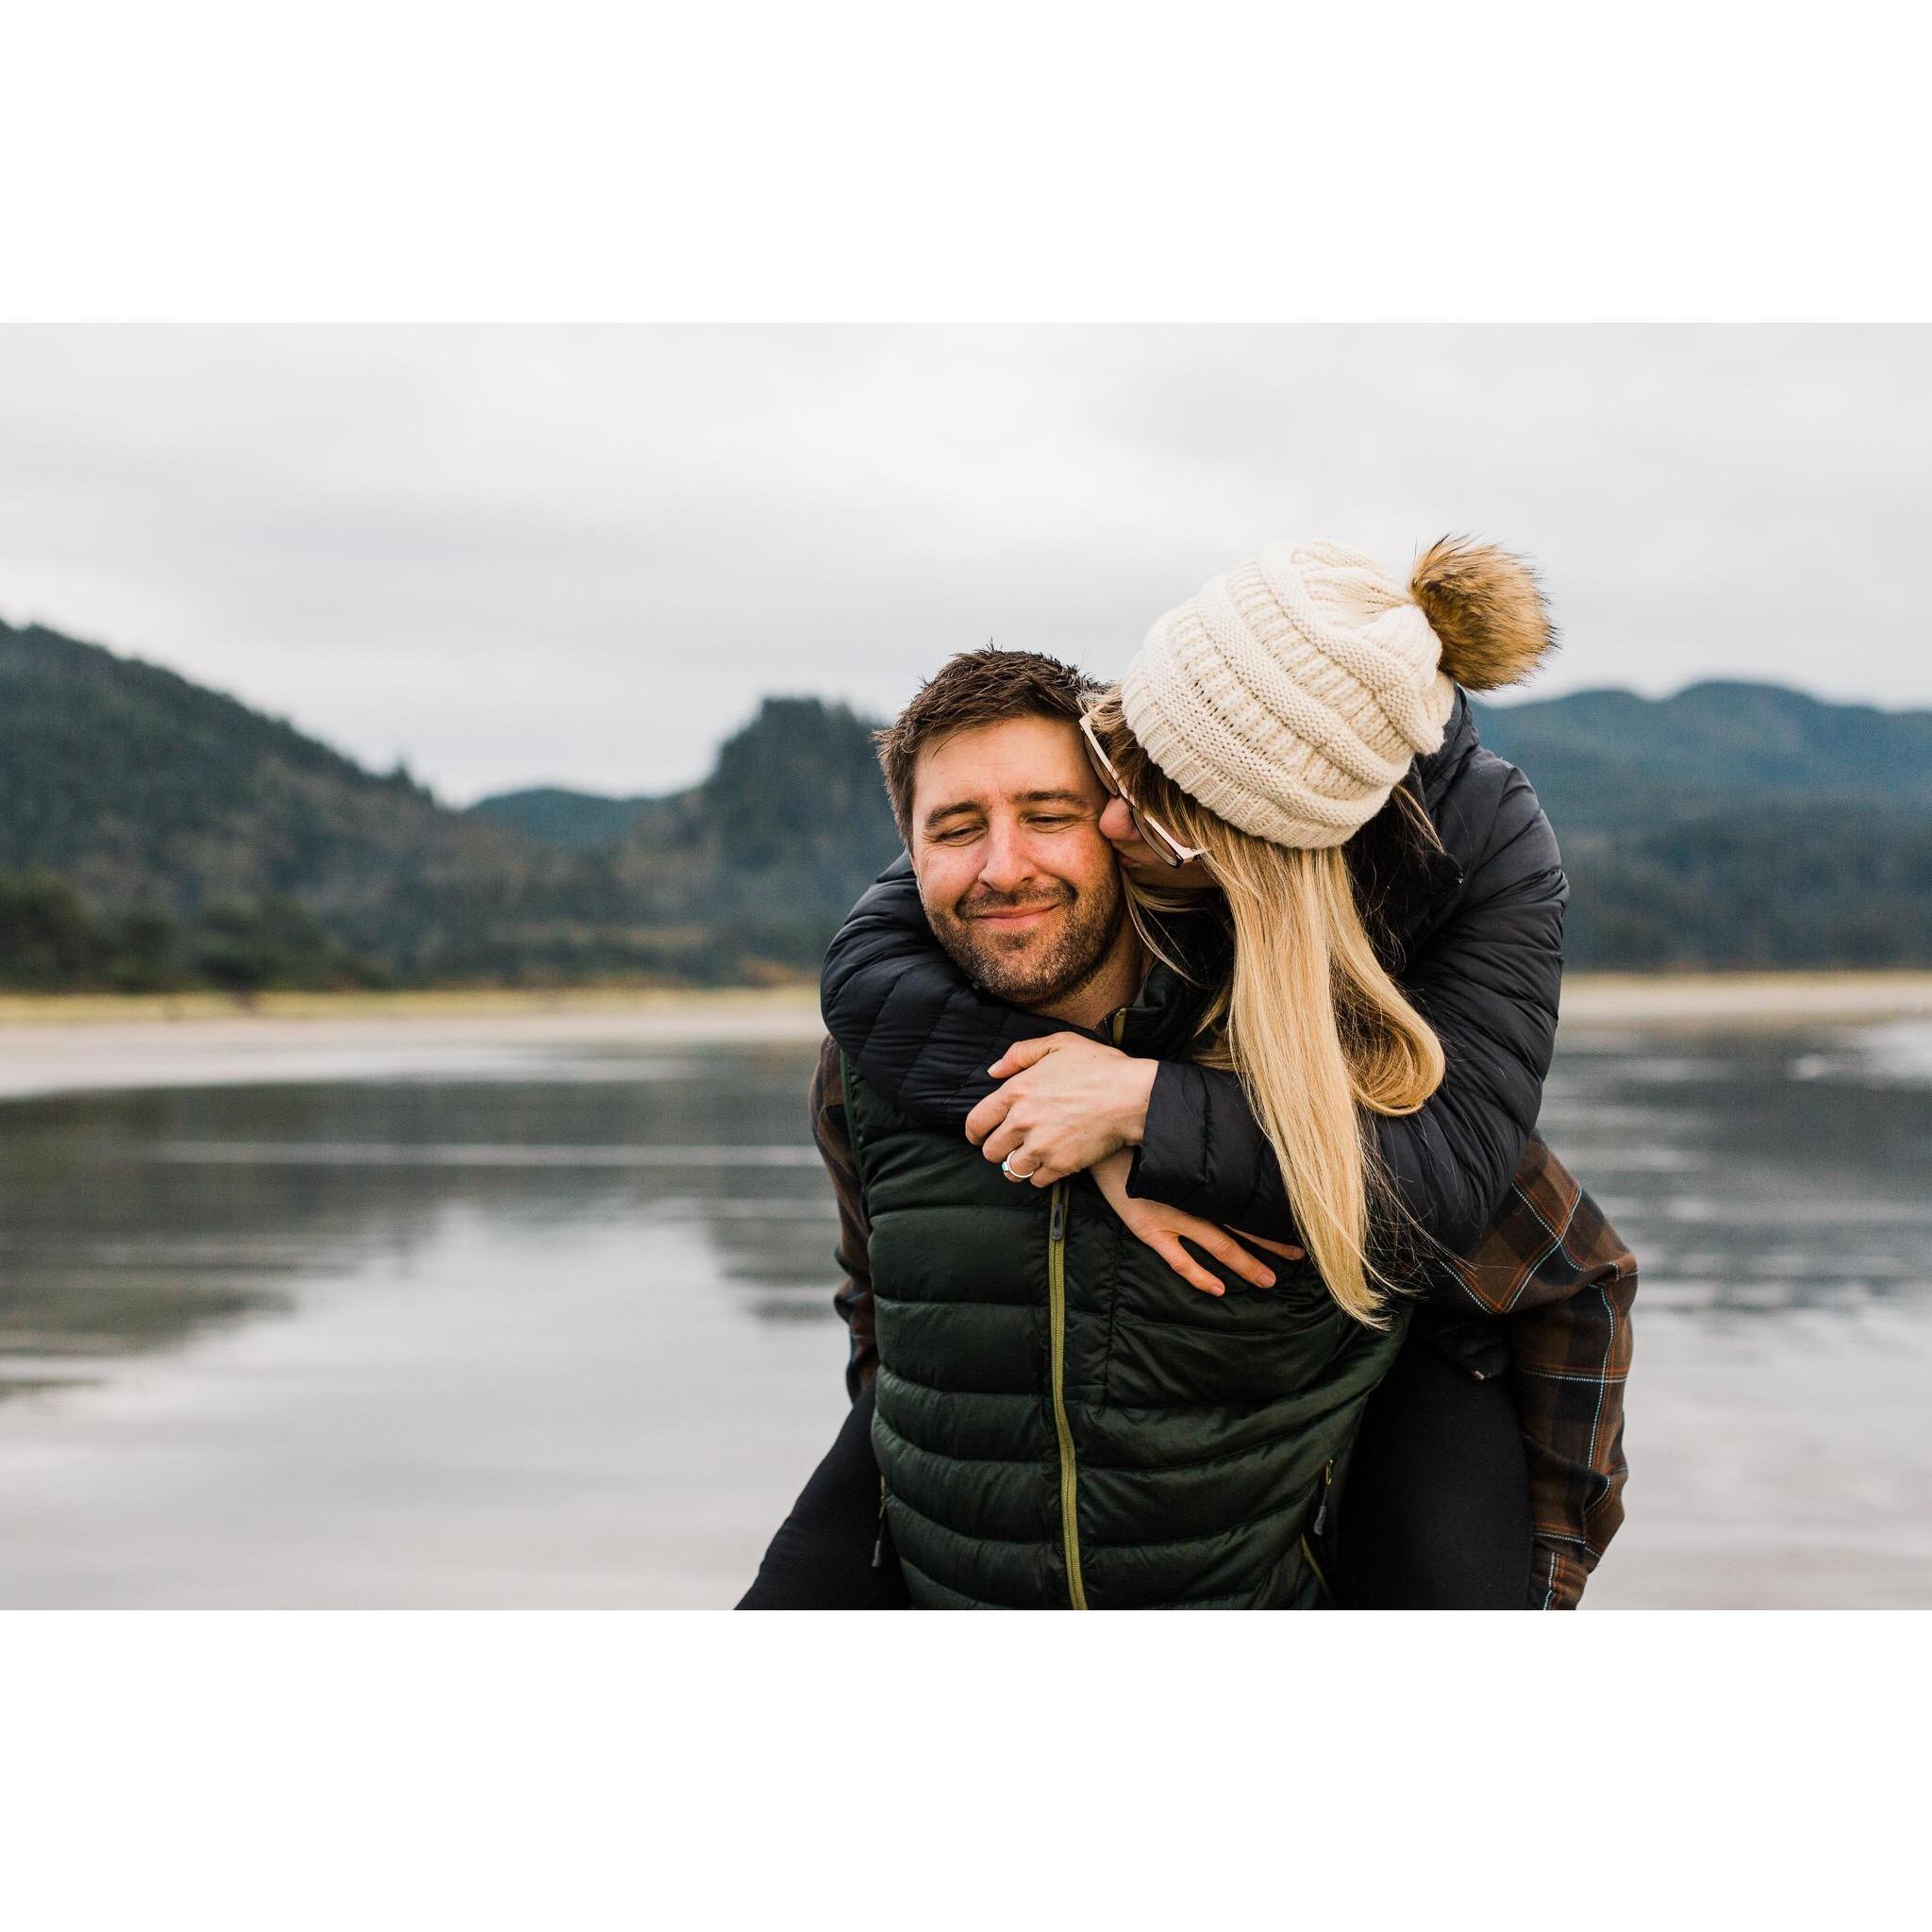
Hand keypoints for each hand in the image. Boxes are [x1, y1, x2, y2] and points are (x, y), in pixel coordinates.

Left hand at [965, 1034, 1157, 1186]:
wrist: (1131, 1097)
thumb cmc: (1098, 1067)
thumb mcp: (1058, 1043)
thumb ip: (1020, 1054)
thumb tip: (994, 1071)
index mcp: (1015, 1091)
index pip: (977, 1122)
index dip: (974, 1132)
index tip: (978, 1137)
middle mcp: (1021, 1122)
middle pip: (991, 1151)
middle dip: (998, 1150)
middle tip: (1010, 1146)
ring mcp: (1040, 1147)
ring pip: (1011, 1170)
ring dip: (1017, 1166)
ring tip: (1028, 1158)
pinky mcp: (1060, 1166)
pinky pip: (1037, 1180)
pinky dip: (1041, 1175)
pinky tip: (1050, 1163)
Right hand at [1089, 1152, 1302, 1297]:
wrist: (1104, 1143)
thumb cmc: (1143, 1138)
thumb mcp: (1179, 1141)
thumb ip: (1205, 1150)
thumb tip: (1236, 1145)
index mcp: (1203, 1178)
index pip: (1247, 1199)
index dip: (1272, 1212)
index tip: (1298, 1221)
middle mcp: (1194, 1199)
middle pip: (1242, 1224)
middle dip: (1270, 1243)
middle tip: (1298, 1256)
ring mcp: (1171, 1216)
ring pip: (1217, 1245)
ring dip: (1245, 1264)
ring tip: (1269, 1279)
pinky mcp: (1148, 1229)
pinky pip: (1178, 1259)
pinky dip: (1199, 1275)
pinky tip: (1219, 1289)